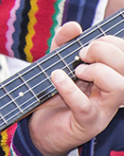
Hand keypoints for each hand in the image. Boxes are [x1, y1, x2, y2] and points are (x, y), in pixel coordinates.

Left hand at [29, 23, 123, 155]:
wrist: (40, 128)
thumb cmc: (54, 95)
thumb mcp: (58, 63)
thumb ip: (63, 44)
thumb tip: (74, 27)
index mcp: (114, 75)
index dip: (111, 42)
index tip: (87, 44)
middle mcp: (115, 92)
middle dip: (105, 52)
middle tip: (81, 55)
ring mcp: (104, 109)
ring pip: (119, 86)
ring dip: (98, 71)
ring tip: (77, 71)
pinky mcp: (88, 123)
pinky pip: (85, 106)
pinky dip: (69, 90)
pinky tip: (56, 78)